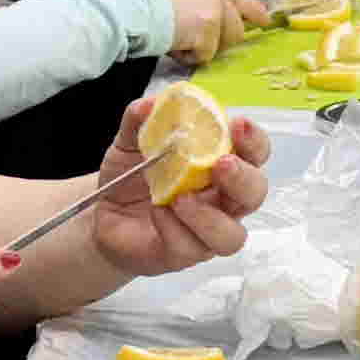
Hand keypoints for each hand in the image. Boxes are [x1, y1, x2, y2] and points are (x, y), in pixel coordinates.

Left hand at [83, 94, 270, 280]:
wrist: (103, 215)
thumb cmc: (131, 177)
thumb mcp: (129, 142)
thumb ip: (139, 121)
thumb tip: (151, 104)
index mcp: (221, 166)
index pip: (255, 153)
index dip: (254, 140)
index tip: (238, 125)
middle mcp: (223, 201)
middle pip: (255, 194)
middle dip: (243, 178)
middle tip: (221, 164)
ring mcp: (208, 232)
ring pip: (233, 235)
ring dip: (211, 216)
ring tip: (180, 198)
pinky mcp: (185, 255)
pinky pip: (192, 248)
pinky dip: (175, 228)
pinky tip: (157, 213)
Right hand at [143, 0, 271, 62]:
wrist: (125, 1)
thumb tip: (188, 9)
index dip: (248, 7)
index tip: (262, 17)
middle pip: (242, 14)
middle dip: (238, 30)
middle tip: (251, 37)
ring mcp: (215, 6)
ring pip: (230, 37)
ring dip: (208, 46)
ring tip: (182, 42)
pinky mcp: (209, 29)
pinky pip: (205, 54)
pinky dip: (188, 56)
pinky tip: (172, 46)